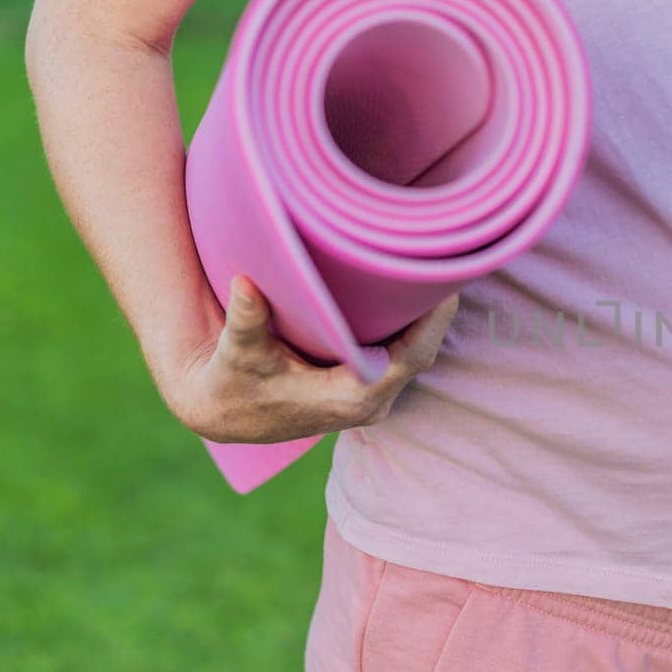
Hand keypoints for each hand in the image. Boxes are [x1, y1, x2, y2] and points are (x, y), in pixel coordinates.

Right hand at [160, 276, 460, 443]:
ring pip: (413, 351)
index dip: (434, 319)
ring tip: (435, 264)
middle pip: (422, 350)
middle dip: (435, 308)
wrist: (223, 413)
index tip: (448, 281)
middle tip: (446, 257)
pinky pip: (399, 352)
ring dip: (424, 315)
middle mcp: (370, 403)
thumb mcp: (236, 353)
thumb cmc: (231, 385)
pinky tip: (408, 289)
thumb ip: (246, 322)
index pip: (413, 356)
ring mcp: (370, 397)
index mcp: (352, 398)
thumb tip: (245, 283)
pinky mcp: (363, 387)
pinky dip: (407, 324)